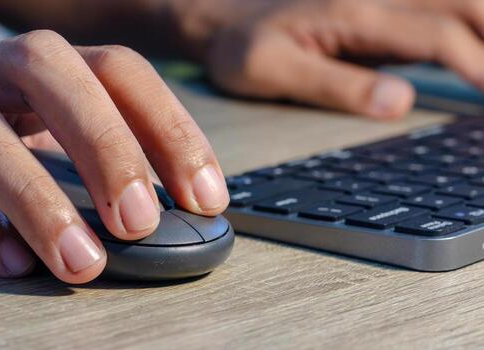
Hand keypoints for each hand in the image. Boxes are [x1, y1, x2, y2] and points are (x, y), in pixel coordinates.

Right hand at [0, 30, 228, 282]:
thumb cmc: (23, 128)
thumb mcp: (75, 128)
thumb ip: (121, 155)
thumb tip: (189, 209)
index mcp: (61, 66)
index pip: (122, 72)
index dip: (171, 129)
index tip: (206, 198)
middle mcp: (4, 70)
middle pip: (54, 74)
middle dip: (107, 148)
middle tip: (140, 222)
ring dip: (38, 200)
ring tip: (83, 262)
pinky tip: (15, 262)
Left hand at [187, 0, 483, 119]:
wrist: (218, 14)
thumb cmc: (240, 45)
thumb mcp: (273, 72)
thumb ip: (335, 86)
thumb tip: (398, 104)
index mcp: (354, 13)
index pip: (438, 36)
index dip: (480, 67)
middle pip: (463, 3)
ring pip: (453, 1)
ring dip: (483, 28)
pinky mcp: (373, 11)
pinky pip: (431, 12)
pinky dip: (460, 28)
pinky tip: (469, 54)